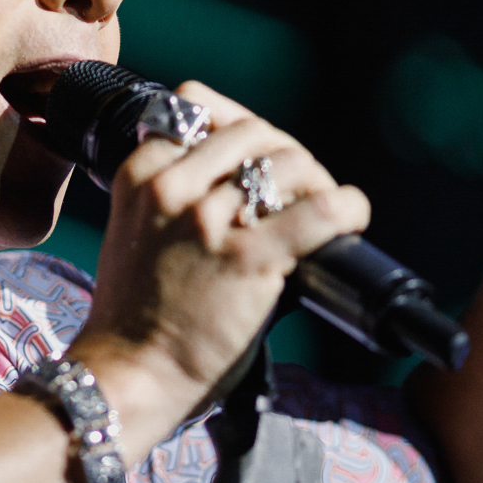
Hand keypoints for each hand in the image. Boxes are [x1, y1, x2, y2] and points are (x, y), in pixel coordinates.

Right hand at [70, 82, 369, 434]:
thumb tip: (241, 175)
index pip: (199, 107)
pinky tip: (351, 218)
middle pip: (253, 131)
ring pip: (288, 161)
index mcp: (141, 174)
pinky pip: (320, 210)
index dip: (242, 133)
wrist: (131, 374)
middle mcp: (172, 187)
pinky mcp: (248, 257)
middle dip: (284, 153)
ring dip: (315, 180)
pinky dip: (347, 208)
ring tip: (321, 210)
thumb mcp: (136, 230)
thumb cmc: (137, 315)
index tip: (257, 163)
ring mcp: (208, 220)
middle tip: (299, 190)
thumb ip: (173, 195)